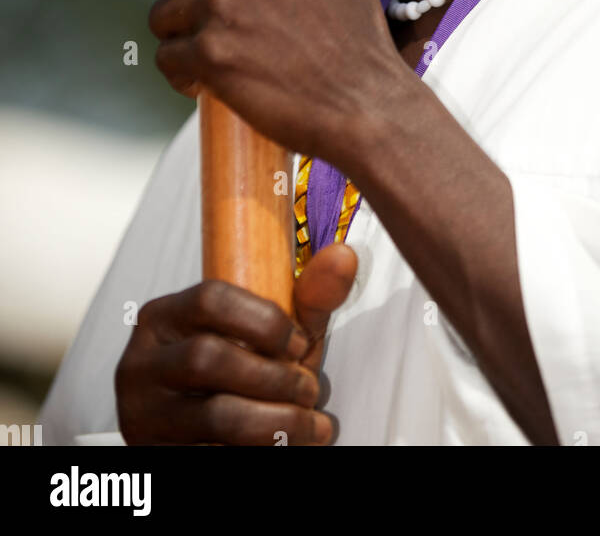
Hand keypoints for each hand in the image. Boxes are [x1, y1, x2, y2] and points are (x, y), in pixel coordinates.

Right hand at [116, 242, 356, 445]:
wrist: (195, 440)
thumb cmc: (237, 377)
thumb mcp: (269, 335)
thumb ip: (307, 298)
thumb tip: (343, 256)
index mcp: (165, 317)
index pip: (210, 298)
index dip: (264, 321)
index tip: (298, 344)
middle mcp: (143, 362)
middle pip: (210, 357)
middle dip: (275, 377)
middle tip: (308, 391)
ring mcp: (144, 413)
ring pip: (216, 416)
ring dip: (277, 422)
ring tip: (306, 425)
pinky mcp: (156, 455)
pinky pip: (212, 454)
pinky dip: (258, 451)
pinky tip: (282, 447)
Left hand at [145, 0, 411, 167]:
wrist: (364, 104)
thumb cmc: (356, 27)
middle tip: (214, 1)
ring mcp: (221, 9)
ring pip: (162, 11)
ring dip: (186, 30)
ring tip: (228, 45)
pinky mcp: (209, 56)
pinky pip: (166, 56)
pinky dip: (186, 71)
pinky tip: (219, 78)